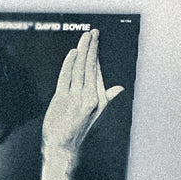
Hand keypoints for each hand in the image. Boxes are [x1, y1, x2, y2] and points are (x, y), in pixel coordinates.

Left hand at [40, 28, 123, 179]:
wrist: (62, 147)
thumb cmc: (76, 130)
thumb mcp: (96, 114)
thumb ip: (107, 98)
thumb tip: (119, 88)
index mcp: (99, 99)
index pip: (97, 71)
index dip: (96, 54)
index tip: (96, 40)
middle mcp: (90, 97)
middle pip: (91, 67)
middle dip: (92, 47)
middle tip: (92, 32)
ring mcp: (76, 98)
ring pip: (80, 69)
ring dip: (82, 51)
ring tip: (84, 37)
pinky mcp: (63, 100)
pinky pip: (66, 77)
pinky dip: (69, 64)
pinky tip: (73, 53)